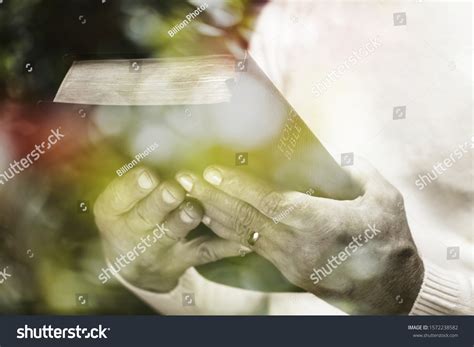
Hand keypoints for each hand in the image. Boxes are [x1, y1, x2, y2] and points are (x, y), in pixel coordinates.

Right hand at [94, 167, 246, 292]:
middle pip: (146, 216)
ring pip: (173, 232)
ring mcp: (159, 248)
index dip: (133, 187)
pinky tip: (241, 240)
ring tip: (195, 209)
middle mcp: (134, 232)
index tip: (148, 176)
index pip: (118, 197)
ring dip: (185, 220)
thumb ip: (134, 182)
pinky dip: (224, 246)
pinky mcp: (184, 259)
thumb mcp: (118, 202)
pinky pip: (205, 252)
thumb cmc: (129, 218)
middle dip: (161, 203)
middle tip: (173, 191)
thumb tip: (160, 152)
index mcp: (113, 212)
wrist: (132, 266)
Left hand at [175, 159, 423, 313]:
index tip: (212, 171)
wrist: (388, 290)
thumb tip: (337, 155)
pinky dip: (227, 230)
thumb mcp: (385, 199)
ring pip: (243, 233)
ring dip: (214, 213)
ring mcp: (288, 259)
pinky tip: (211, 217)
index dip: (238, 187)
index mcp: (321, 223)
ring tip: (188, 194)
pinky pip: (250, 245)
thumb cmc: (389, 240)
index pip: (270, 203)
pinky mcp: (285, 268)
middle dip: (213, 197)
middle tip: (184, 178)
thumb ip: (359, 172)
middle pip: (247, 218)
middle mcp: (298, 243)